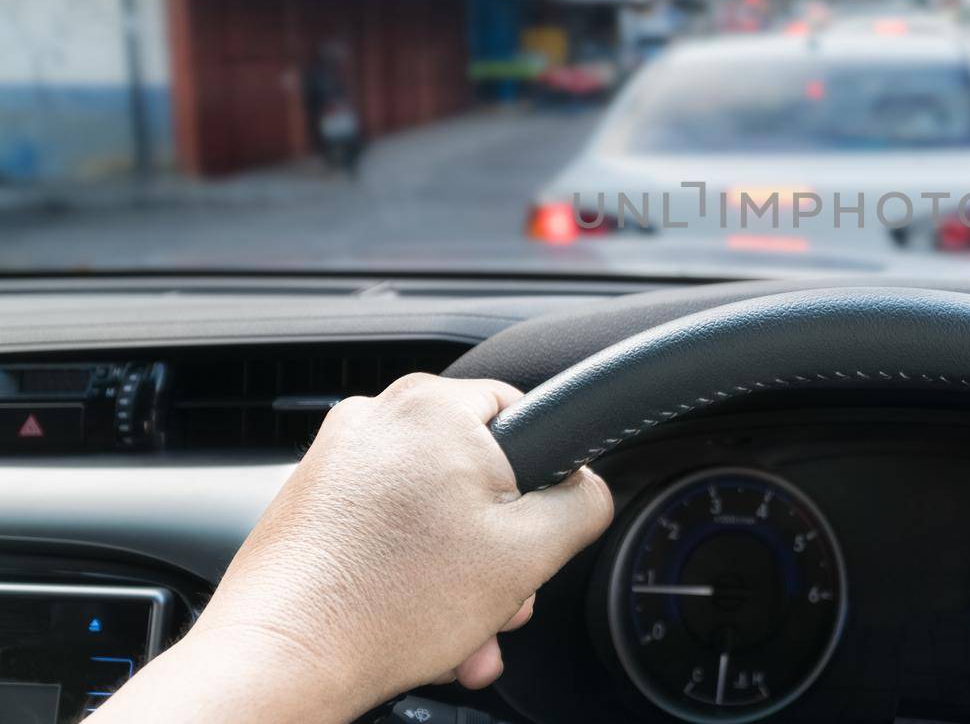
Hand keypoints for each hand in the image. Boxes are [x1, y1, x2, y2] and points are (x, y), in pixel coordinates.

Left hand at [97, 374, 611, 723]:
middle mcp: (377, 416)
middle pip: (476, 472)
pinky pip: (386, 525)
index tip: (539, 529)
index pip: (526, 412)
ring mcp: (336, 458)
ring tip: (460, 629)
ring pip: (432, 508)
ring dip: (459, 570)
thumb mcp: (528, 554)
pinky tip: (420, 624)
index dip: (545, 480)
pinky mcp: (310, 500)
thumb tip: (589, 489)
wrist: (283, 660)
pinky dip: (409, 569)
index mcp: (432, 405)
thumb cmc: (390, 605)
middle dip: (499, 547)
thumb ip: (582, 505)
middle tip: (502, 596)